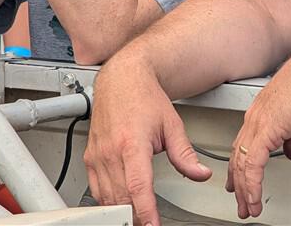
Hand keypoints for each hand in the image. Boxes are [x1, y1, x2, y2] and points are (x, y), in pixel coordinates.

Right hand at [84, 58, 211, 225]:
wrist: (121, 79)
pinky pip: (96, 189)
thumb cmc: (144, 97)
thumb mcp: (172, 124)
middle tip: (149, 224)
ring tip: (138, 219)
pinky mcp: (90, 158)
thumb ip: (185, 154)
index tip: (153, 225)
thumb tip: (200, 173)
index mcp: (132, 143)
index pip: (138, 186)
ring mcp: (98, 155)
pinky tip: (121, 205)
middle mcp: (111, 151)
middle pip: (121, 197)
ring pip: (106, 197)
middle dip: (135, 217)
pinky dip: (108, 201)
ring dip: (122, 211)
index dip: (146, 210)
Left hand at [225, 56, 290, 218]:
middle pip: (238, 157)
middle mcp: (255, 118)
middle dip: (238, 183)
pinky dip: (252, 185)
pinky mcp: (265, 131)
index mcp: (261, 113)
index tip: (238, 181)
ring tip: (248, 208)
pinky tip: (254, 198)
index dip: (239, 165)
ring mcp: (257, 124)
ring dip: (244, 190)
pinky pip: (253, 166)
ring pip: (242, 164)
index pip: (244, 144)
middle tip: (240, 202)